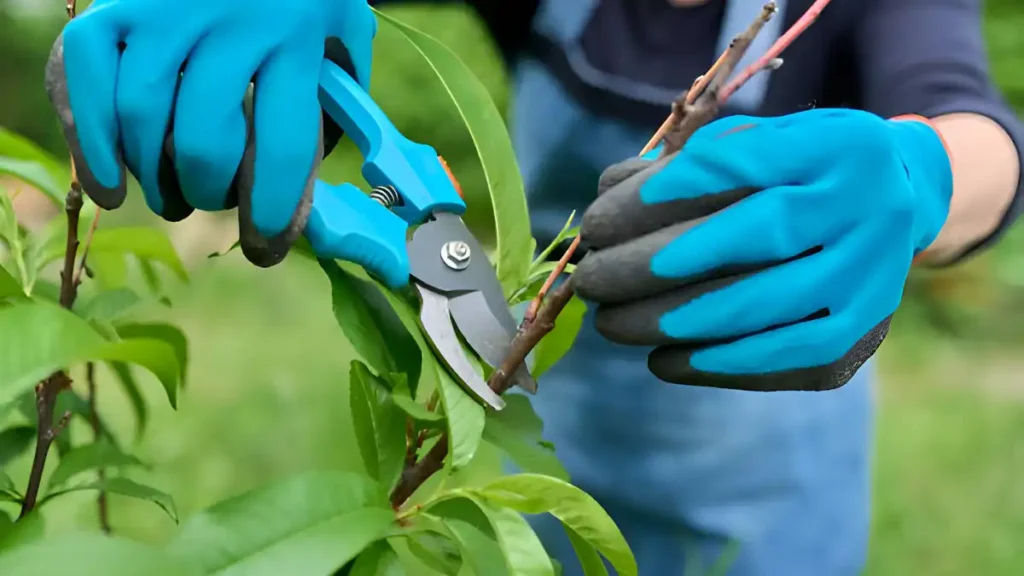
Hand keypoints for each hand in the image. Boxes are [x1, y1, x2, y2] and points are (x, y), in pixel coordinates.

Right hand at [45, 0, 376, 266]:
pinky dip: (90, 142)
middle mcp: (228, 20)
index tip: (264, 247)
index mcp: (296, 37)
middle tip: (212, 201)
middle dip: (209, 193)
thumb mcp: (342, 39)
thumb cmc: (301, 1)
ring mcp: (165, 11)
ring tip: (170, 198)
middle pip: (203, 140)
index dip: (272, 212)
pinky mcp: (115, 9)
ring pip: (141, 117)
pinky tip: (109, 187)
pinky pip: (83, 79)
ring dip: (153, 177)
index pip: (283, 145)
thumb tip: (314, 196)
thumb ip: (340, 106)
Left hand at [574, 109, 953, 390]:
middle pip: (756, 236)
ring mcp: (873, 276)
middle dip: (657, 263)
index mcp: (837, 145)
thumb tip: (608, 189)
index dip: (666, 192)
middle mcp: (870, 206)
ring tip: (611, 323)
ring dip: (674, 320)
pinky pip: (782, 359)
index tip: (600, 217)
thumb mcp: (757, 144)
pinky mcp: (861, 334)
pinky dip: (715, 363)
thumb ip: (687, 161)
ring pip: (766, 304)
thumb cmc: (797, 173)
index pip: (743, 163)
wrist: (897, 206)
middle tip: (591, 279)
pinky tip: (661, 359)